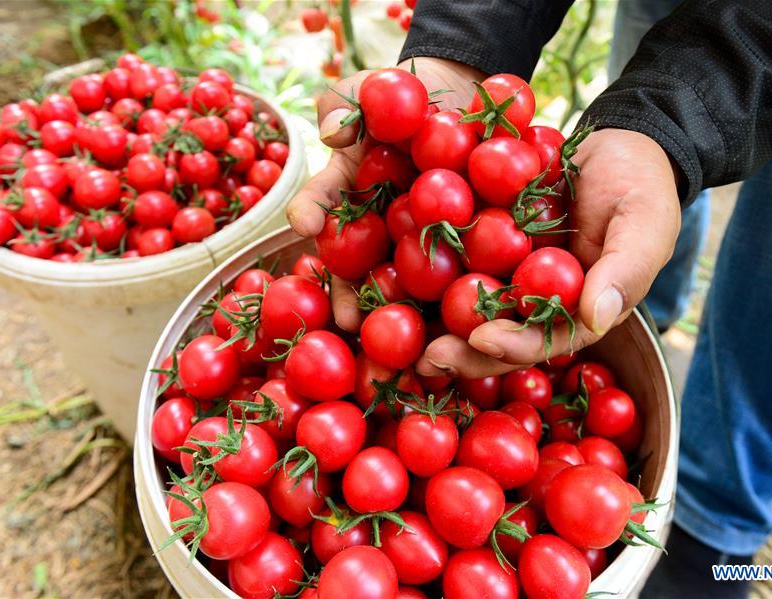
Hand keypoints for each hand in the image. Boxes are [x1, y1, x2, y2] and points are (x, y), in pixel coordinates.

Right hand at [286, 57, 482, 330]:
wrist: (463, 99)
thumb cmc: (406, 94)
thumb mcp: (372, 89)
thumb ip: (345, 104)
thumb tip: (332, 134)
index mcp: (352, 195)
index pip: (327, 211)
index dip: (313, 214)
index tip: (304, 225)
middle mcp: (381, 228)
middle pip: (364, 269)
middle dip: (354, 297)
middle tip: (349, 323)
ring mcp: (423, 242)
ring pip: (411, 286)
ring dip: (406, 317)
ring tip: (403, 348)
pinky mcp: (467, 247)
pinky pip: (465, 275)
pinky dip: (463, 302)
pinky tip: (468, 329)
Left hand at [416, 128, 681, 376]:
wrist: (618, 140)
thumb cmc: (641, 184)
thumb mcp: (645, 222)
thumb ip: (625, 269)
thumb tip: (596, 317)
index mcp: (578, 308)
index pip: (544, 341)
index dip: (512, 347)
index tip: (480, 339)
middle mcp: (537, 298)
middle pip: (496, 334)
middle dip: (460, 349)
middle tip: (423, 355)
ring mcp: (509, 270)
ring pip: (468, 302)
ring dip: (433, 317)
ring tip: (396, 325)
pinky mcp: (487, 239)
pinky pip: (456, 254)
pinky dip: (428, 263)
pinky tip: (392, 267)